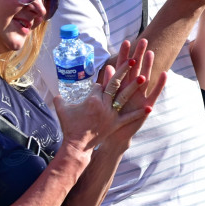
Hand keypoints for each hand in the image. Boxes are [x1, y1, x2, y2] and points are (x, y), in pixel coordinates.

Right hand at [53, 39, 163, 153]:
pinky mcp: (115, 125)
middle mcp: (103, 105)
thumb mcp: (61, 109)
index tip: (99, 85)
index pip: (100, 85)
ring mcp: (111, 115)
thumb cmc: (69, 127)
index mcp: (92, 99)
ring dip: (134, 87)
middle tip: (132, 59)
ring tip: (143, 77)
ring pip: (124, 97)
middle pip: (114, 84)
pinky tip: (148, 108)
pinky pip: (129, 118)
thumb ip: (60, 99)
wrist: (76, 146)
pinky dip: (138, 114)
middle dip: (123, 71)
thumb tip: (56, 93)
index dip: (100, 83)